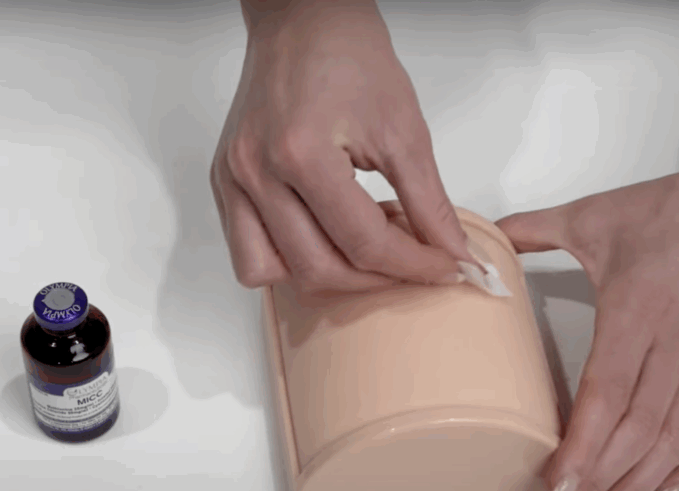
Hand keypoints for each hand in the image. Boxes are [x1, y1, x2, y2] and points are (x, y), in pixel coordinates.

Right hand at [212, 0, 472, 292]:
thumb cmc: (349, 57)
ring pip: (270, 272)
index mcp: (300, 154)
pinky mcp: (224, 183)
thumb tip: (454, 252)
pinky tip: (324, 236)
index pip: (363, 242)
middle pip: (318, 268)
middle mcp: (255, 172)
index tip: (446, 268)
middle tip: (412, 261)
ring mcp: (232, 180)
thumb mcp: (404, 130)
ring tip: (362, 248)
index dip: (414, 265)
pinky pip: (248, 251)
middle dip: (376, 278)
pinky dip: (287, 260)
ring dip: (324, 276)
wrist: (304, 20)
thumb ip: (429, 203)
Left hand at [497, 113, 678, 490]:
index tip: (551, 488)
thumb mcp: (594, 216)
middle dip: (594, 487)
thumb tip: (482, 240)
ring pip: (669, 444)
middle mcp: (672, 353)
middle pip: (634, 437)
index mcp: (636, 317)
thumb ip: (532, 230)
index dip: (579, 450)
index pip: (605, 399)